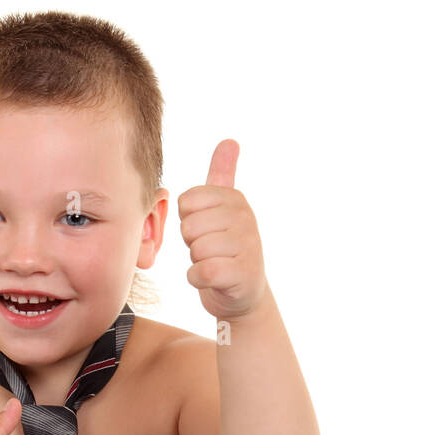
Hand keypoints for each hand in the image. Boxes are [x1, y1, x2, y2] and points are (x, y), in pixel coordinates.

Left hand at [177, 139, 266, 320]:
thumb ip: (223, 175)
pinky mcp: (242, 273)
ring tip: (215, 263)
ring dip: (197, 262)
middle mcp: (246, 217)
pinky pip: (201, 271)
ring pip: (196, 249)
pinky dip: (198, 279)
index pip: (187, 201)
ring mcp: (247, 245)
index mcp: (235, 198)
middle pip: (189, 226)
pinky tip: (211, 279)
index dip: (188, 220)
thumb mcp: (225, 209)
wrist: (243, 294)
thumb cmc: (225, 249)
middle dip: (192, 243)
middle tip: (210, 250)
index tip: (205, 229)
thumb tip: (230, 140)